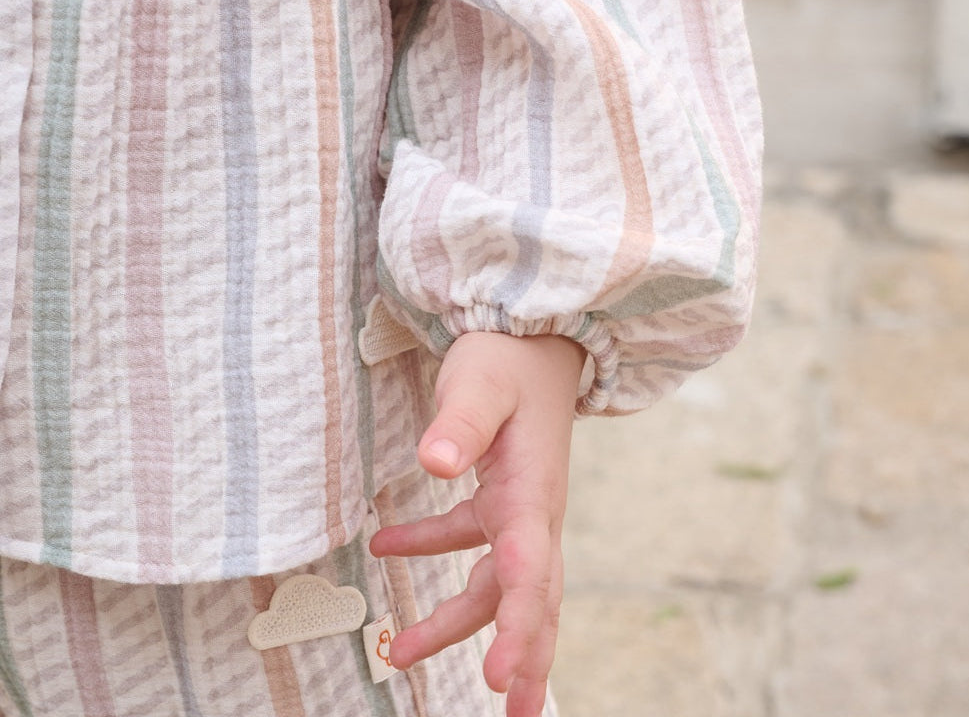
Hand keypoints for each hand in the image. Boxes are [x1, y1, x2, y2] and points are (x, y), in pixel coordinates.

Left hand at [369, 331, 584, 716]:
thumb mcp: (478, 384)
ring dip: (458, 620)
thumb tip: (436, 465)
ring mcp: (520, 505)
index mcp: (532, 494)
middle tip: (511, 715)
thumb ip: (460, 422)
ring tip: (401, 652)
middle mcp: (533, 510)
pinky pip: (470, 540)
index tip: (496, 679)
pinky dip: (431, 551)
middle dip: (522, 658)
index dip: (517, 629)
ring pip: (497, 581)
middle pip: (532, 598)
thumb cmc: (507, 359)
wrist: (535, 337)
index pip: (528, 573)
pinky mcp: (500, 492)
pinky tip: (385, 548)